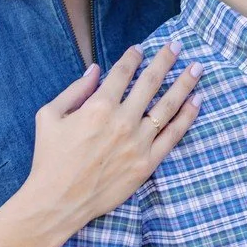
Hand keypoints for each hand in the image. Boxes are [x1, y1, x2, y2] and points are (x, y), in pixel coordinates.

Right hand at [26, 43, 201, 240]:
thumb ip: (74, 90)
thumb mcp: (50, 116)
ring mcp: (138, 142)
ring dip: (185, 83)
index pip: (122, 72)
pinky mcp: (147, 163)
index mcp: (98, 106)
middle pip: (151, 82)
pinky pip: (173, 135)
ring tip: (197, 68)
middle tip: (176, 46)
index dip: (133, 57)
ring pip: (168, 105)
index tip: (141, 49)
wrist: (57, 201)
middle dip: (165, 60)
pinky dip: (187, 116)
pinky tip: (197, 101)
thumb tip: (96, 70)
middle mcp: (122, 120)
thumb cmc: (49, 158)